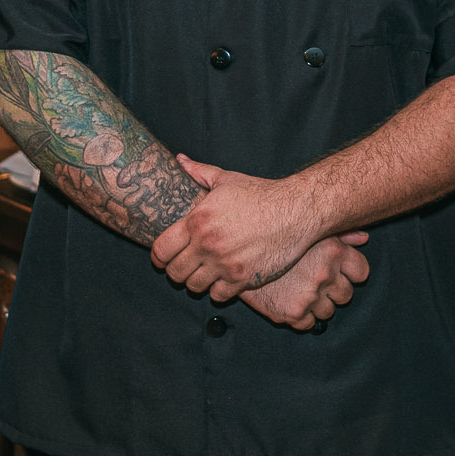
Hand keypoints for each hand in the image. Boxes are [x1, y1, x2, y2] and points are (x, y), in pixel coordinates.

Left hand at [152, 156, 326, 301]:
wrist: (295, 210)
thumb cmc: (262, 194)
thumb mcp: (226, 179)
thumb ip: (199, 172)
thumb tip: (180, 159)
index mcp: (198, 221)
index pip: (161, 250)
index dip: (158, 257)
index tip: (163, 258)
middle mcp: (207, 245)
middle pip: (174, 273)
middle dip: (176, 271)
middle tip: (185, 266)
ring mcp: (224, 264)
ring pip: (194, 287)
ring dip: (196, 282)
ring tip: (204, 274)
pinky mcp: (243, 278)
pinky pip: (218, 296)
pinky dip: (217, 291)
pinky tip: (223, 280)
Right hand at [238, 232, 371, 329]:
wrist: (234, 250)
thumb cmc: (271, 234)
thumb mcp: (306, 228)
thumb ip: (340, 233)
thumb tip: (364, 237)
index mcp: (332, 250)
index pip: (361, 272)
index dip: (351, 274)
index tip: (340, 273)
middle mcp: (324, 273)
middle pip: (346, 295)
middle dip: (332, 291)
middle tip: (314, 282)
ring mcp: (309, 295)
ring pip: (327, 312)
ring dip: (317, 305)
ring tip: (299, 291)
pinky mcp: (291, 313)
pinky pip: (308, 324)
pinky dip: (300, 317)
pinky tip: (289, 301)